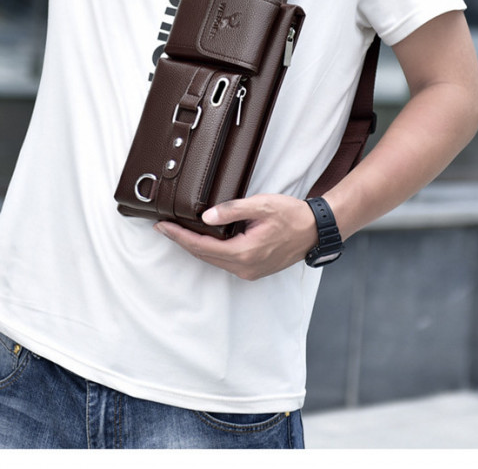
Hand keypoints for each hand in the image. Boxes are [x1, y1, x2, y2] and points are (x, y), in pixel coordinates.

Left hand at [153, 194, 317, 280]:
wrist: (316, 230)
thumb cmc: (291, 215)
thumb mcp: (261, 205)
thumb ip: (232, 210)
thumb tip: (206, 216)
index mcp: (243, 253)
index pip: (201, 246)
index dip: (179, 236)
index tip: (162, 226)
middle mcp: (244, 267)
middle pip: (203, 256)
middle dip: (182, 241)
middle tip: (163, 227)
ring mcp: (249, 271)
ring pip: (213, 260)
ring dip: (195, 246)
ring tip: (178, 232)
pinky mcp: (254, 269)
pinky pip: (224, 261)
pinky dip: (210, 250)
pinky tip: (203, 239)